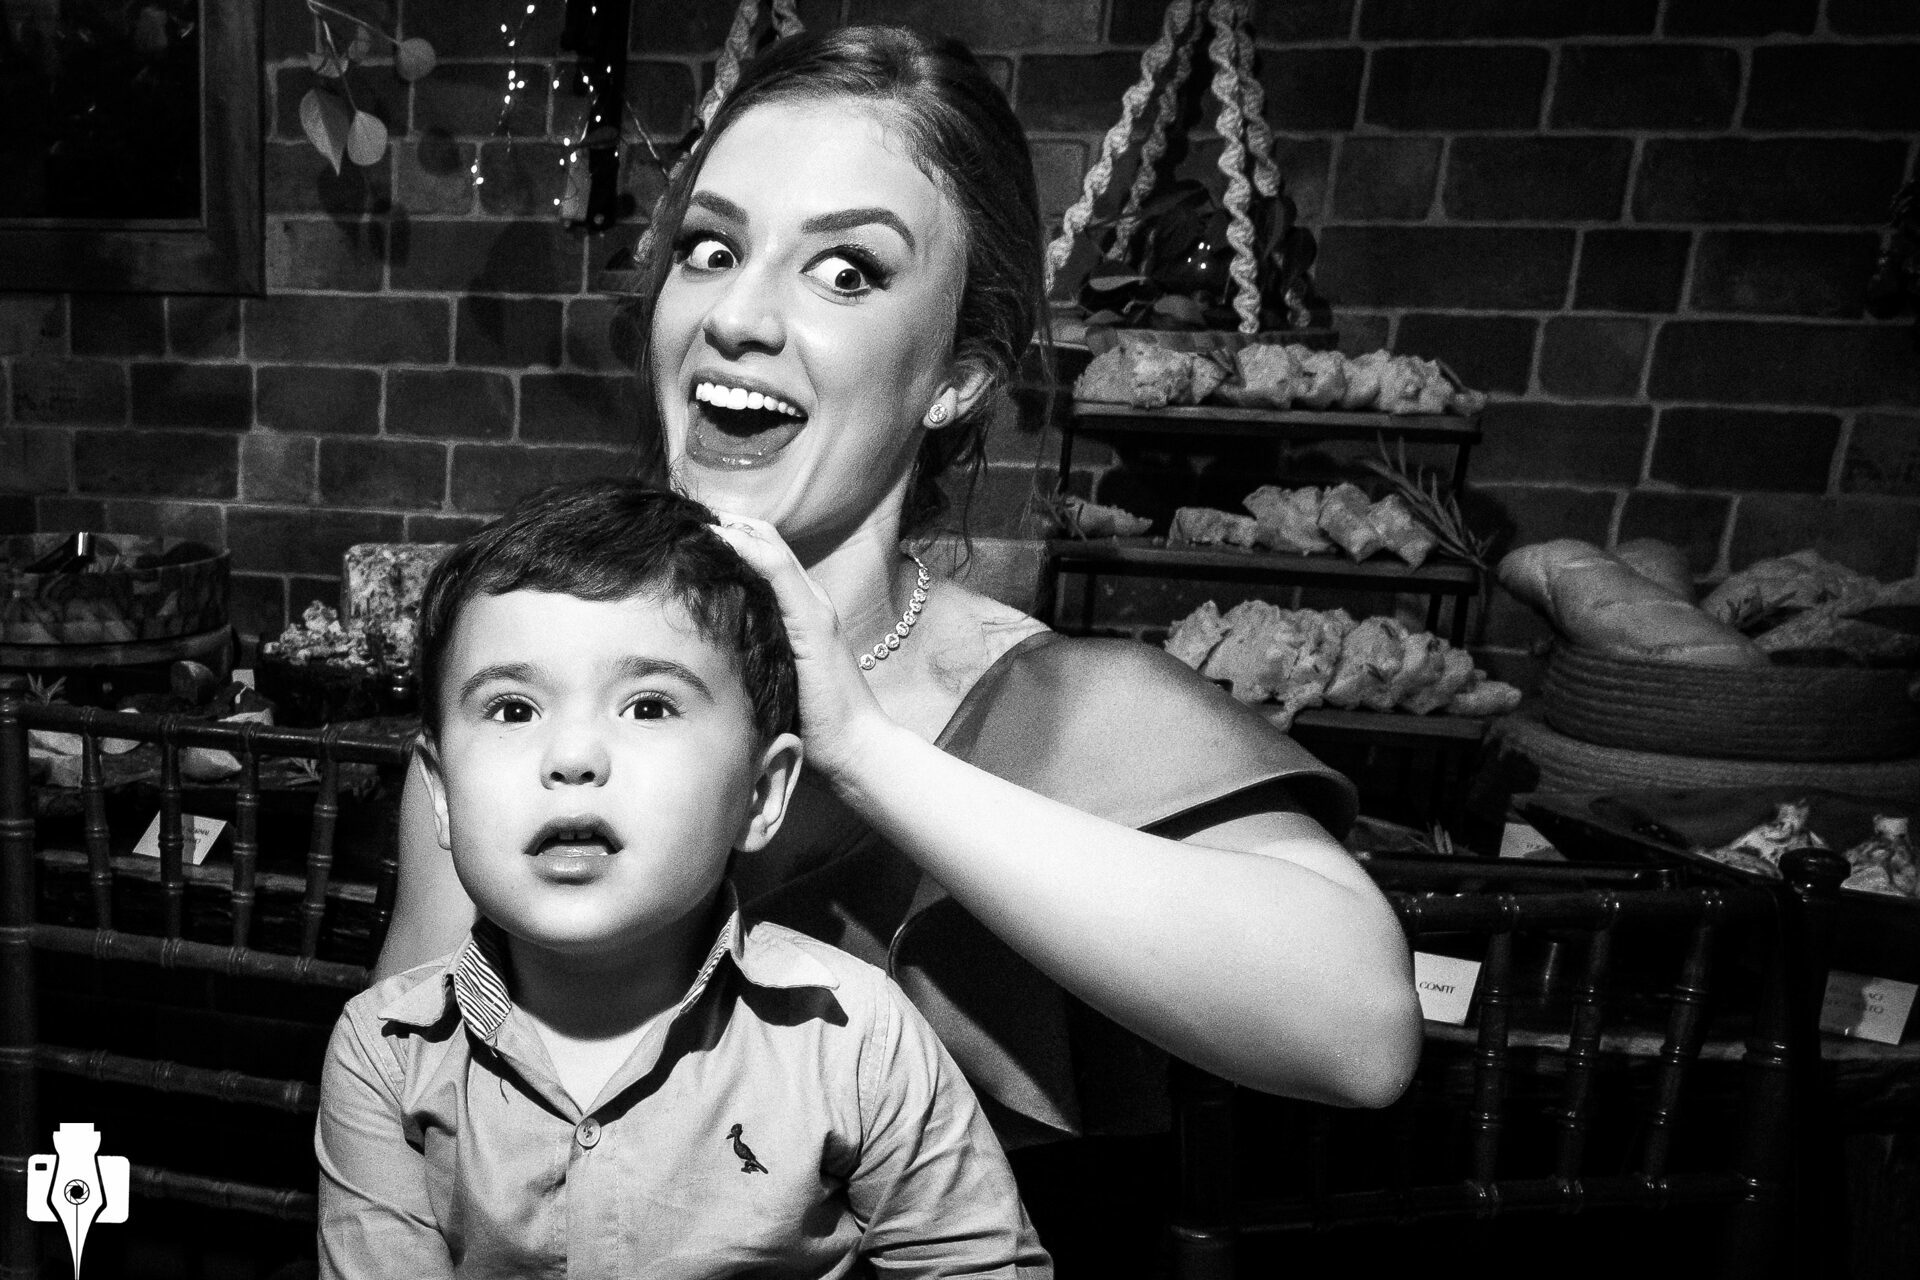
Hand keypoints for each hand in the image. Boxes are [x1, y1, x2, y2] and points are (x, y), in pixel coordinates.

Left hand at [709, 513, 896, 781]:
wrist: (856, 749)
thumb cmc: (815, 727)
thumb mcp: (771, 684)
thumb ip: (749, 661)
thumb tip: (703, 662)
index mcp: (798, 613)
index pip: (762, 557)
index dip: (727, 539)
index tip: (686, 534)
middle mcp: (809, 600)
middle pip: (764, 541)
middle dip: (723, 524)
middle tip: (680, 519)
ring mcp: (813, 607)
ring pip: (770, 546)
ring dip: (730, 528)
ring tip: (690, 518)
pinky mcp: (813, 620)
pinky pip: (777, 570)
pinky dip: (747, 548)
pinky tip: (717, 538)